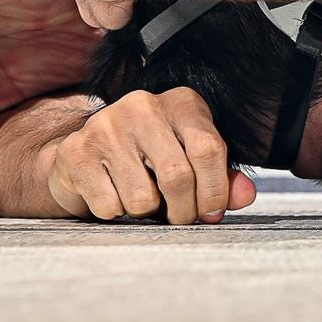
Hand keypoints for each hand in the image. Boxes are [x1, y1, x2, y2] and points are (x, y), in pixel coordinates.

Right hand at [44, 88, 257, 224]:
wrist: (85, 156)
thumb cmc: (149, 161)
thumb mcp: (191, 162)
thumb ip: (222, 179)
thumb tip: (245, 195)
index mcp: (180, 103)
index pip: (209, 148)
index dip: (215, 191)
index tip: (211, 212)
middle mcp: (143, 105)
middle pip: (178, 176)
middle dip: (183, 211)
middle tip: (179, 218)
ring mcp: (106, 126)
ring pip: (142, 198)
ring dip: (145, 213)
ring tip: (139, 197)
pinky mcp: (77, 152)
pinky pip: (110, 206)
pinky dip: (114, 212)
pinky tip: (111, 193)